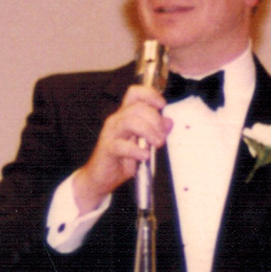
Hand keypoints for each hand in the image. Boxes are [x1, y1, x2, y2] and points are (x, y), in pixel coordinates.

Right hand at [73, 83, 171, 211]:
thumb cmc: (121, 159)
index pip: (135, 94)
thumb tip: (169, 121)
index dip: (150, 94)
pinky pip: (122, 145)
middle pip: (137, 107)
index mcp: (125, 116)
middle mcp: (117, 120)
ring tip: (157, 144)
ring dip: (149, 132)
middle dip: (155, 120)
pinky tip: (144, 156)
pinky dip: (137, 151)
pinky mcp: (108, 148)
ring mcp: (110, 133)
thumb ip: (155, 131)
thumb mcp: (144, 144)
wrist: (101, 178)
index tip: (162, 104)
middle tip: (162, 137)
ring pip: (130, 121)